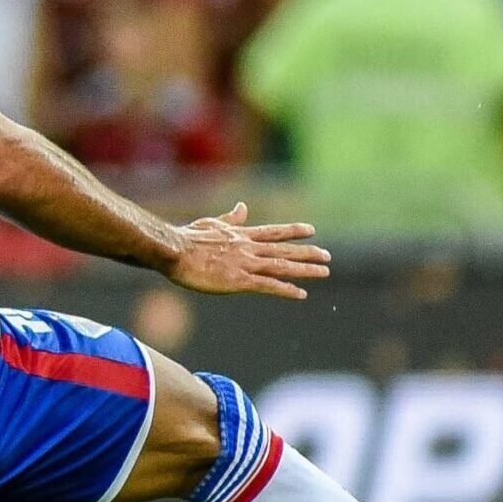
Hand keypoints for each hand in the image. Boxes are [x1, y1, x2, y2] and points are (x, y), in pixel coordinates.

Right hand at [161, 202, 330, 299]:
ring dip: (305, 270)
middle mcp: (248, 248)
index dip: (293, 231)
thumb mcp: (211, 224)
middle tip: (327, 256)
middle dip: (308, 253)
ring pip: (282, 266)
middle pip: (284, 250)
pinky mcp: (239, 281)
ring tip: (324, 271)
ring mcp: (245, 264)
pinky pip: (268, 286)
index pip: (273, 232)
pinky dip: (286, 289)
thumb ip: (231, 219)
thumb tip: (243, 207)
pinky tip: (301, 294)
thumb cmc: (186, 238)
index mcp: (241, 235)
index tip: (311, 230)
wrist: (175, 250)